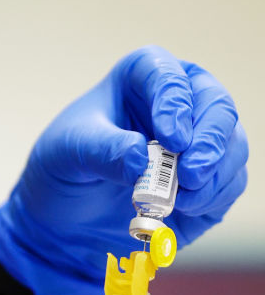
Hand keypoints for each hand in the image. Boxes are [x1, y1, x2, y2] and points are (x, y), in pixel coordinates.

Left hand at [0, 45, 248, 294]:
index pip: (169, 76)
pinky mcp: (207, 181)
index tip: (170, 138)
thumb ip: (101, 151)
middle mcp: (180, 103)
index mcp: (141, 79)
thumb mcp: (67, 153)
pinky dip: (214, 196)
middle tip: (192, 172)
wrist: (62, 217)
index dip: (175, 103)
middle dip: (210, 140)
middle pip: (216, 106)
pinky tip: (184, 208)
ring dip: (215, 173)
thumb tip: (140, 160)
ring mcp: (197, 143)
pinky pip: (229, 183)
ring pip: (231, 145)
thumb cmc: (63, 168)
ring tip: (181, 199)